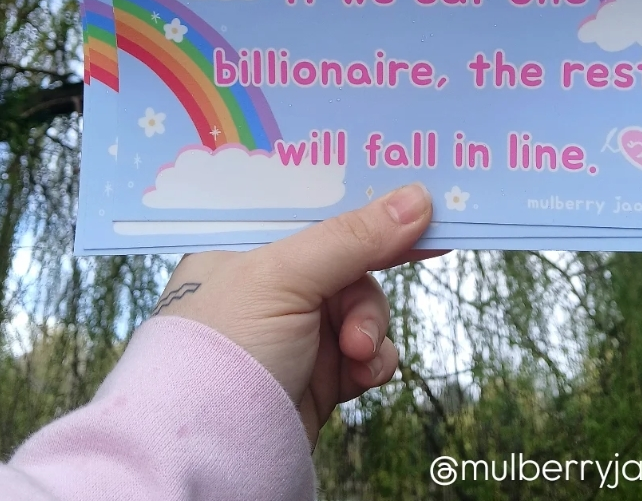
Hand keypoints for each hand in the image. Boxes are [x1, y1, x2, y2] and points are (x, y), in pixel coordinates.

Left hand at [151, 183, 440, 445]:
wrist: (213, 453)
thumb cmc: (227, 347)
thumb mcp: (286, 277)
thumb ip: (353, 237)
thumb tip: (419, 197)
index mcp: (247, 247)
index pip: (315, 210)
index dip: (363, 206)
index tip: (416, 203)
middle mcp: (272, 284)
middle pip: (349, 262)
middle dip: (365, 290)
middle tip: (377, 306)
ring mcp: (296, 329)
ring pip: (364, 307)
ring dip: (371, 329)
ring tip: (357, 354)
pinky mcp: (318, 371)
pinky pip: (367, 351)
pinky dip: (373, 362)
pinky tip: (363, 375)